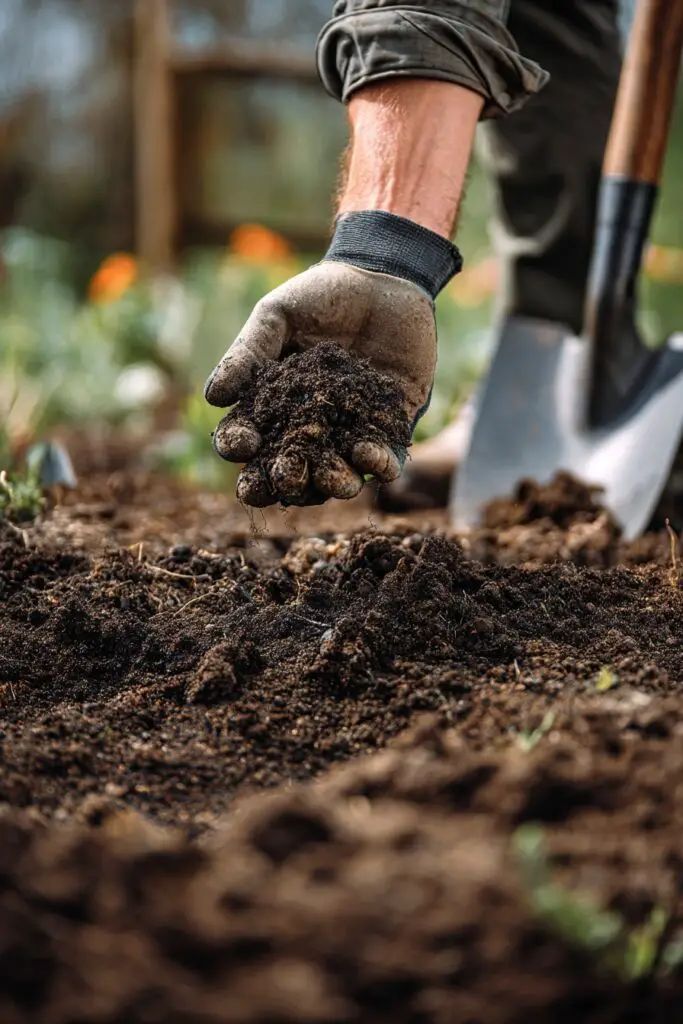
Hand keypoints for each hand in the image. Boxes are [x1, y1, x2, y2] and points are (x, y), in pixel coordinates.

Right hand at [204, 260, 436, 504]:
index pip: (246, 438)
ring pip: (337, 474)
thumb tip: (212, 397)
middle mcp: (309, 430)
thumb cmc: (321, 295)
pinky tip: (371, 458)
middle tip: (284, 479)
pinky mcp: (391, 426)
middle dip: (284, 481)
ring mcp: (350, 432)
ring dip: (334, 483)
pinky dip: (380, 464)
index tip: (243, 442)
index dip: (238, 446)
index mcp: (272, 407)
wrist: (384, 277)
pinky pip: (386, 457)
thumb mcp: (277, 316)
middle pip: (289, 471)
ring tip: (336, 482)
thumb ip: (247, 354)